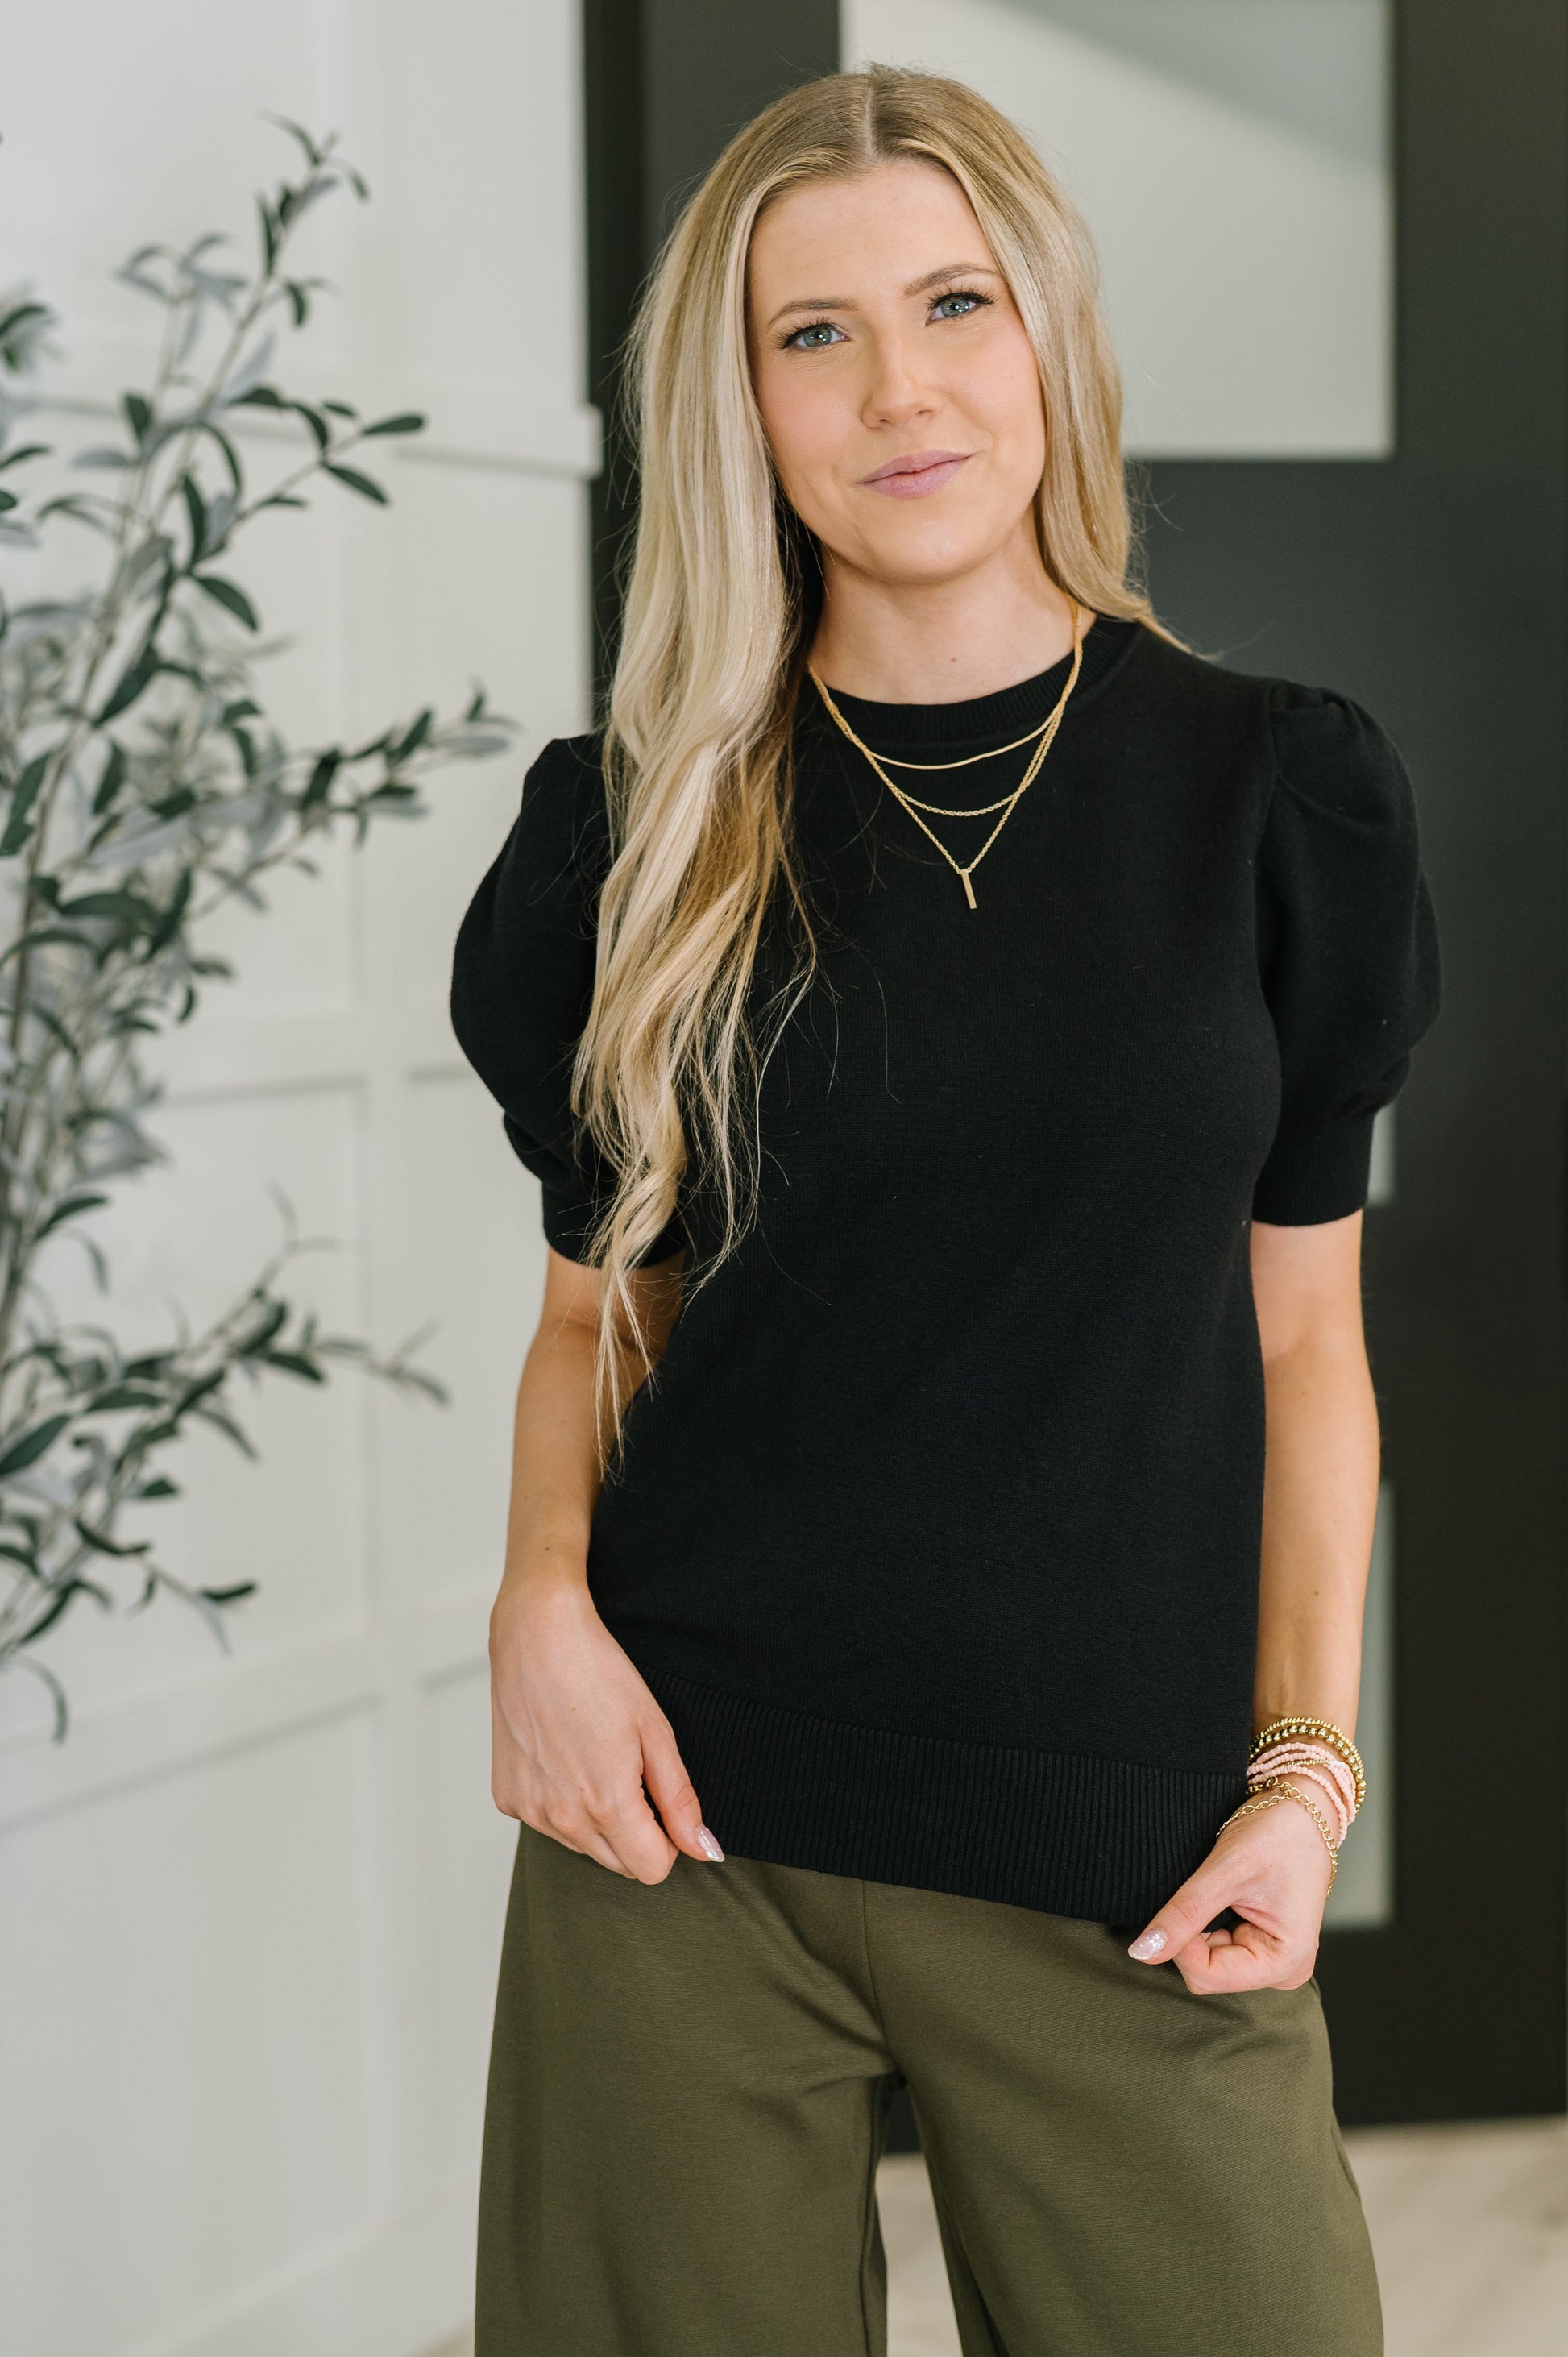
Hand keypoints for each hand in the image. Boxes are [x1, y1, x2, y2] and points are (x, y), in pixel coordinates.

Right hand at [489, 1568, 721, 1883]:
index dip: (668, 1839)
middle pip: (619, 1863)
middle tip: (630, 1771)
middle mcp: (563, 1818)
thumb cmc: (599, 1672)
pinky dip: (561, 1801)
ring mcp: (529, 1810)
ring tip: (594, 1756)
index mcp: (607, 1804)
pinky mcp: (506, 1797)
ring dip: (598, 1817)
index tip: (662, 1799)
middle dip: (636, 1831)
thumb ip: (680, 1801)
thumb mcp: (655, 1731)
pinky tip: (562, 1755)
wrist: (537, 1635)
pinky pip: (547, 1823)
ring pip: (583, 1845)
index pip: (652, 1870)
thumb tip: (705, 1850)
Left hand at [1126, 1789, 1334, 1991]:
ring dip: (1199, 1928)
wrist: (1302, 1811)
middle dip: (1191, 1936)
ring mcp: (1271, 1959)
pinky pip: (1217, 1946)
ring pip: (1207, 1960)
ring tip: (1218, 1890)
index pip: (1207, 1976)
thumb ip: (1185, 1914)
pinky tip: (1220, 1897)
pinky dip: (1207, 1923)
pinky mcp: (1260, 1945)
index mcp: (1285, 1962)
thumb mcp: (1226, 1871)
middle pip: (1206, 1972)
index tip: (1181, 1901)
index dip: (1181, 1944)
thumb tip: (1143, 1951)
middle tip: (1205, 1890)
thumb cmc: (1279, 1835)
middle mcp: (1282, 1970)